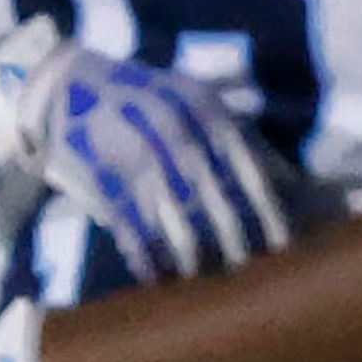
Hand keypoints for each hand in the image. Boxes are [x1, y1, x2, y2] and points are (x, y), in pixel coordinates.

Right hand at [0, 20, 287, 282]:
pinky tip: (154, 277)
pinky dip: (142, 254)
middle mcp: (173, 130)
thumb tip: (292, 181)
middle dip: (230, 236)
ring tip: (201, 277)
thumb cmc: (151, 97)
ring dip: (187, 252)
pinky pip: (127, 224)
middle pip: (209, 194)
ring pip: (169, 215)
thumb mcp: (199, 102)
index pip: (245, 166)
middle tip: (245, 267)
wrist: (70, 84)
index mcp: (205, 109)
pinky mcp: (99, 176)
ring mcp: (133, 154)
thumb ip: (242, 137)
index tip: (282, 242)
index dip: (265, 208)